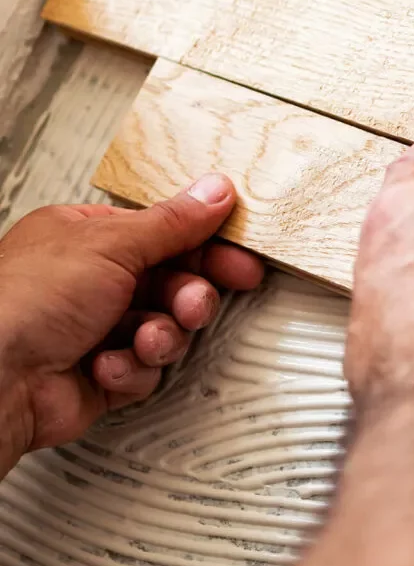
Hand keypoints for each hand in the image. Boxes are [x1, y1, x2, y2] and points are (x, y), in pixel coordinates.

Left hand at [0, 173, 263, 463]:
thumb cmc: (22, 304)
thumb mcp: (110, 244)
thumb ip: (172, 222)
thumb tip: (214, 192)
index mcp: (88, 236)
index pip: (165, 234)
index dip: (208, 247)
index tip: (240, 263)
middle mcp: (92, 281)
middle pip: (173, 283)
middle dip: (187, 298)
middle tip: (193, 304)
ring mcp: (98, 328)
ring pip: (167, 329)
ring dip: (161, 336)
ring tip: (144, 339)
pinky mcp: (103, 373)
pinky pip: (146, 369)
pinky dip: (131, 369)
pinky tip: (105, 364)